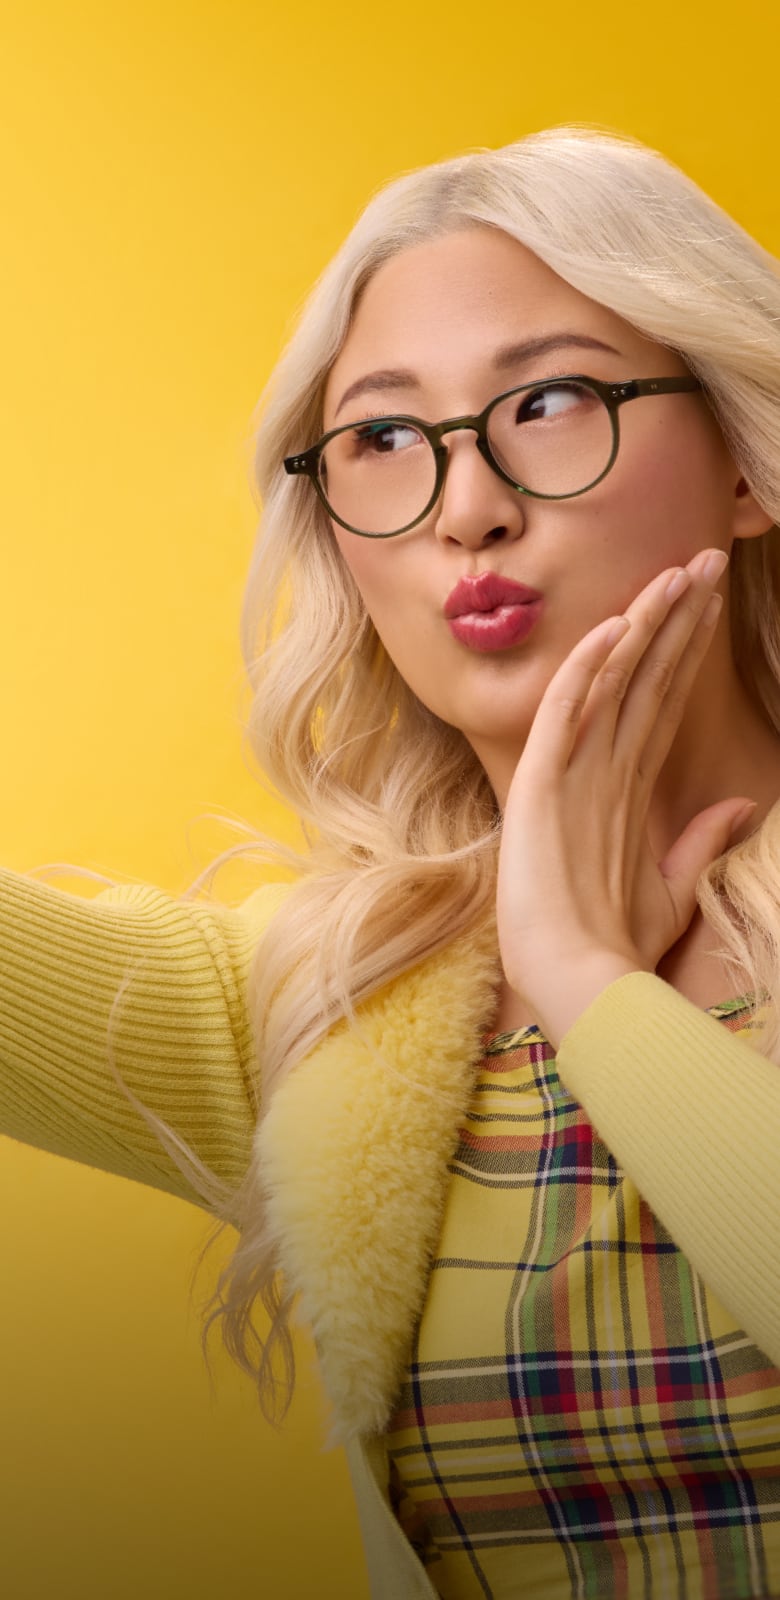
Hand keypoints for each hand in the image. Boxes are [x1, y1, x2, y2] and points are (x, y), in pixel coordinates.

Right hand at [496, 547, 755, 1047]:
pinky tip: (613, 630)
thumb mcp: (672, 889)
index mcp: (622, 788)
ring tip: (676, 572)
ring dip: (643, 624)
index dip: (683, 648)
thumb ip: (700, 841)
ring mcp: (567, 774)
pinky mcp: (542, 786)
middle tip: (703, 558)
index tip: (708, 601)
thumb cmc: (611, 942)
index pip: (660, 701)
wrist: (578, 981)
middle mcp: (596, 769)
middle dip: (673, 616)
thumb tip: (743, 803)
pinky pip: (567, 715)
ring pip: (610, 682)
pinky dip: (588, 671)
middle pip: (642, 677)